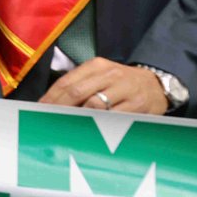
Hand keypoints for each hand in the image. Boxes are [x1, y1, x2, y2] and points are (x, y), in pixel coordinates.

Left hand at [38, 57, 167, 114]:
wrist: (157, 85)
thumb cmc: (122, 83)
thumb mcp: (101, 75)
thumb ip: (80, 84)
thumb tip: (52, 102)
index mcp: (97, 66)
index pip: (67, 81)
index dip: (51, 96)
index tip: (40, 108)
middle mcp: (110, 75)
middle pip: (77, 93)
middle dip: (59, 108)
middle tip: (47, 119)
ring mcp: (125, 90)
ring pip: (94, 106)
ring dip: (77, 118)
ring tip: (64, 126)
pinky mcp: (137, 106)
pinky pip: (113, 118)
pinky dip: (99, 125)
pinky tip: (89, 130)